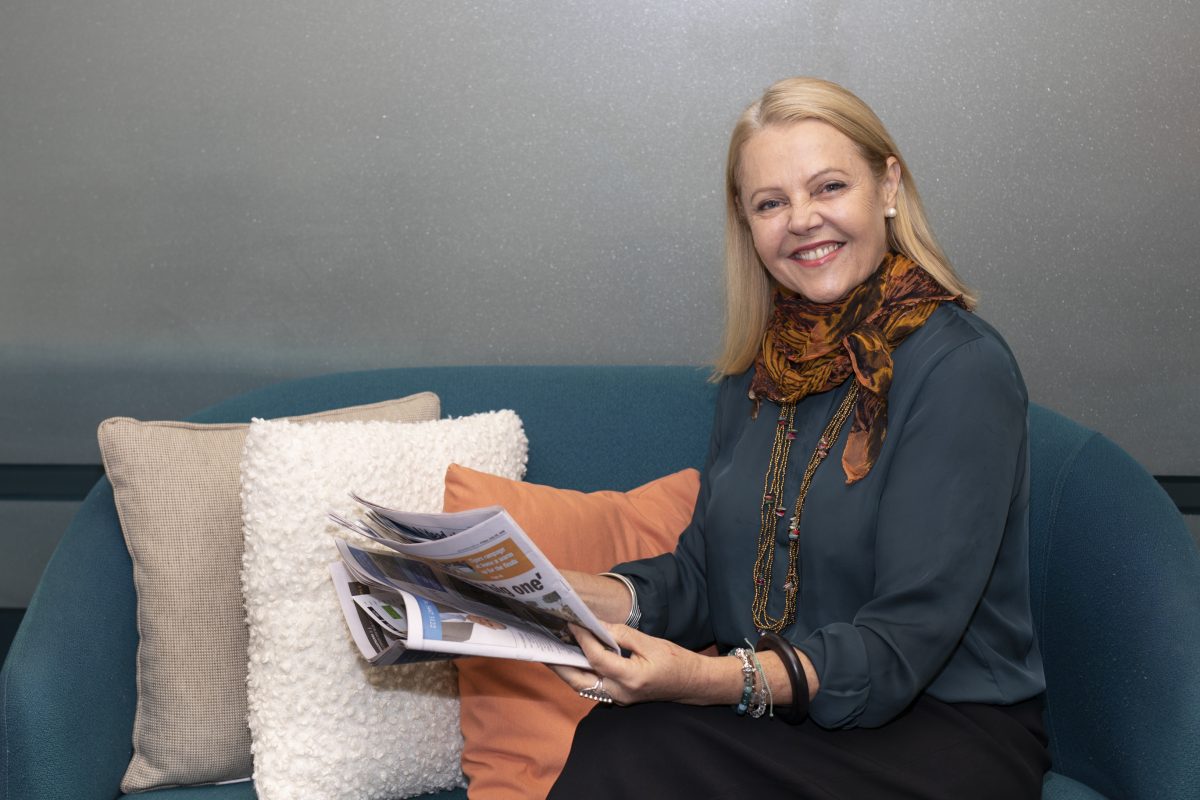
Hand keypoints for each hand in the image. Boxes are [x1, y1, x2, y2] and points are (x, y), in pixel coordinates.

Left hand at [549, 622, 734, 706]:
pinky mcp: (619, 697)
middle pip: (580, 681)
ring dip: (567, 670)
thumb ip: (623, 634)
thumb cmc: (676, 661)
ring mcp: (619, 699)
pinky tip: (574, 659)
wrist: (692, 683)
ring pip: (583, 687)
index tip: (572, 623)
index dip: (583, 639)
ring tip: (554, 652)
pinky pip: (593, 686)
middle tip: (545, 647)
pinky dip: (581, 673)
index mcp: (631, 678)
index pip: (597, 658)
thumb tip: (599, 626)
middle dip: (560, 665)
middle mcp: (621, 693)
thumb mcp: (651, 642)